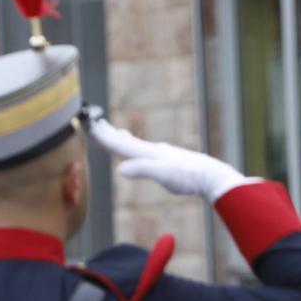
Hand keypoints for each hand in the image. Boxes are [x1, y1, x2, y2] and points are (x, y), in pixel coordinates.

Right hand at [87, 117, 248, 201]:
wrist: (212, 176)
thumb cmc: (189, 177)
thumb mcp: (163, 175)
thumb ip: (143, 169)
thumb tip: (120, 169)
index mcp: (148, 153)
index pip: (120, 144)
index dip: (104, 137)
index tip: (89, 126)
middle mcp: (153, 151)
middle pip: (126, 141)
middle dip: (110, 133)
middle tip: (96, 123)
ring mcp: (162, 155)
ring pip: (138, 145)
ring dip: (124, 139)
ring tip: (117, 133)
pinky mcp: (171, 162)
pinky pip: (148, 152)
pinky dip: (140, 148)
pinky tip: (145, 151)